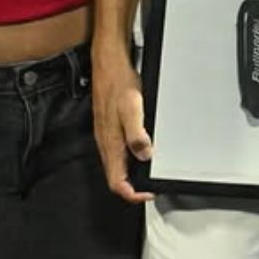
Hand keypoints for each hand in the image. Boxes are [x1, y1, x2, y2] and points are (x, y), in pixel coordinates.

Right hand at [90, 46, 153, 203]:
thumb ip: (136, 134)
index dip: (132, 194)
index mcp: (110, 143)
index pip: (116, 182)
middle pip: (116, 177)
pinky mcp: (110, 127)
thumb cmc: (118, 83)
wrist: (109, 64)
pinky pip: (119, 151)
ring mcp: (107, 136)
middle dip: (134, 187)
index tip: (148, 193)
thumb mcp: (132, 109)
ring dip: (133, 173)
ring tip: (150, 172)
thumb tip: (144, 155)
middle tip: (152, 186)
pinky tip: (142, 151)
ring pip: (118, 165)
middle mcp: (106, 143)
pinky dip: (132, 158)